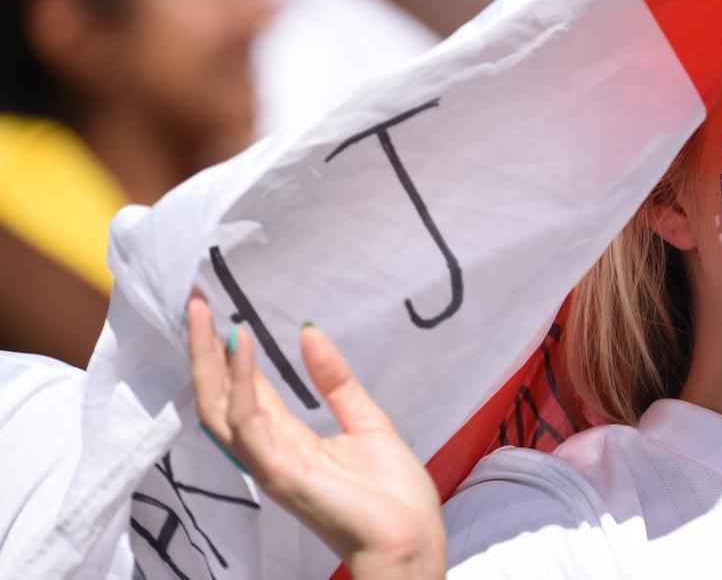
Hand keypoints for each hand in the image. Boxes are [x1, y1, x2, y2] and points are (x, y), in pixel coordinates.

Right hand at [187, 296, 445, 578]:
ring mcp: (269, 463)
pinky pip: (250, 424)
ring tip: (206, 313)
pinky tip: (244, 346)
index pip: (244, 390)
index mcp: (287, 440)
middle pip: (219, 396)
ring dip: (211, 358)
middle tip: (194, 299)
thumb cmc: (392, 493)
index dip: (228, 351)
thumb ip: (336, 381)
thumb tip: (310, 331)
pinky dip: (243, 384)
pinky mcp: (280, 473)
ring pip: (220, 408)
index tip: (215, 309)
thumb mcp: (365, 422)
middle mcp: (268, 451)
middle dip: (203, 349)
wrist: (410, 540)